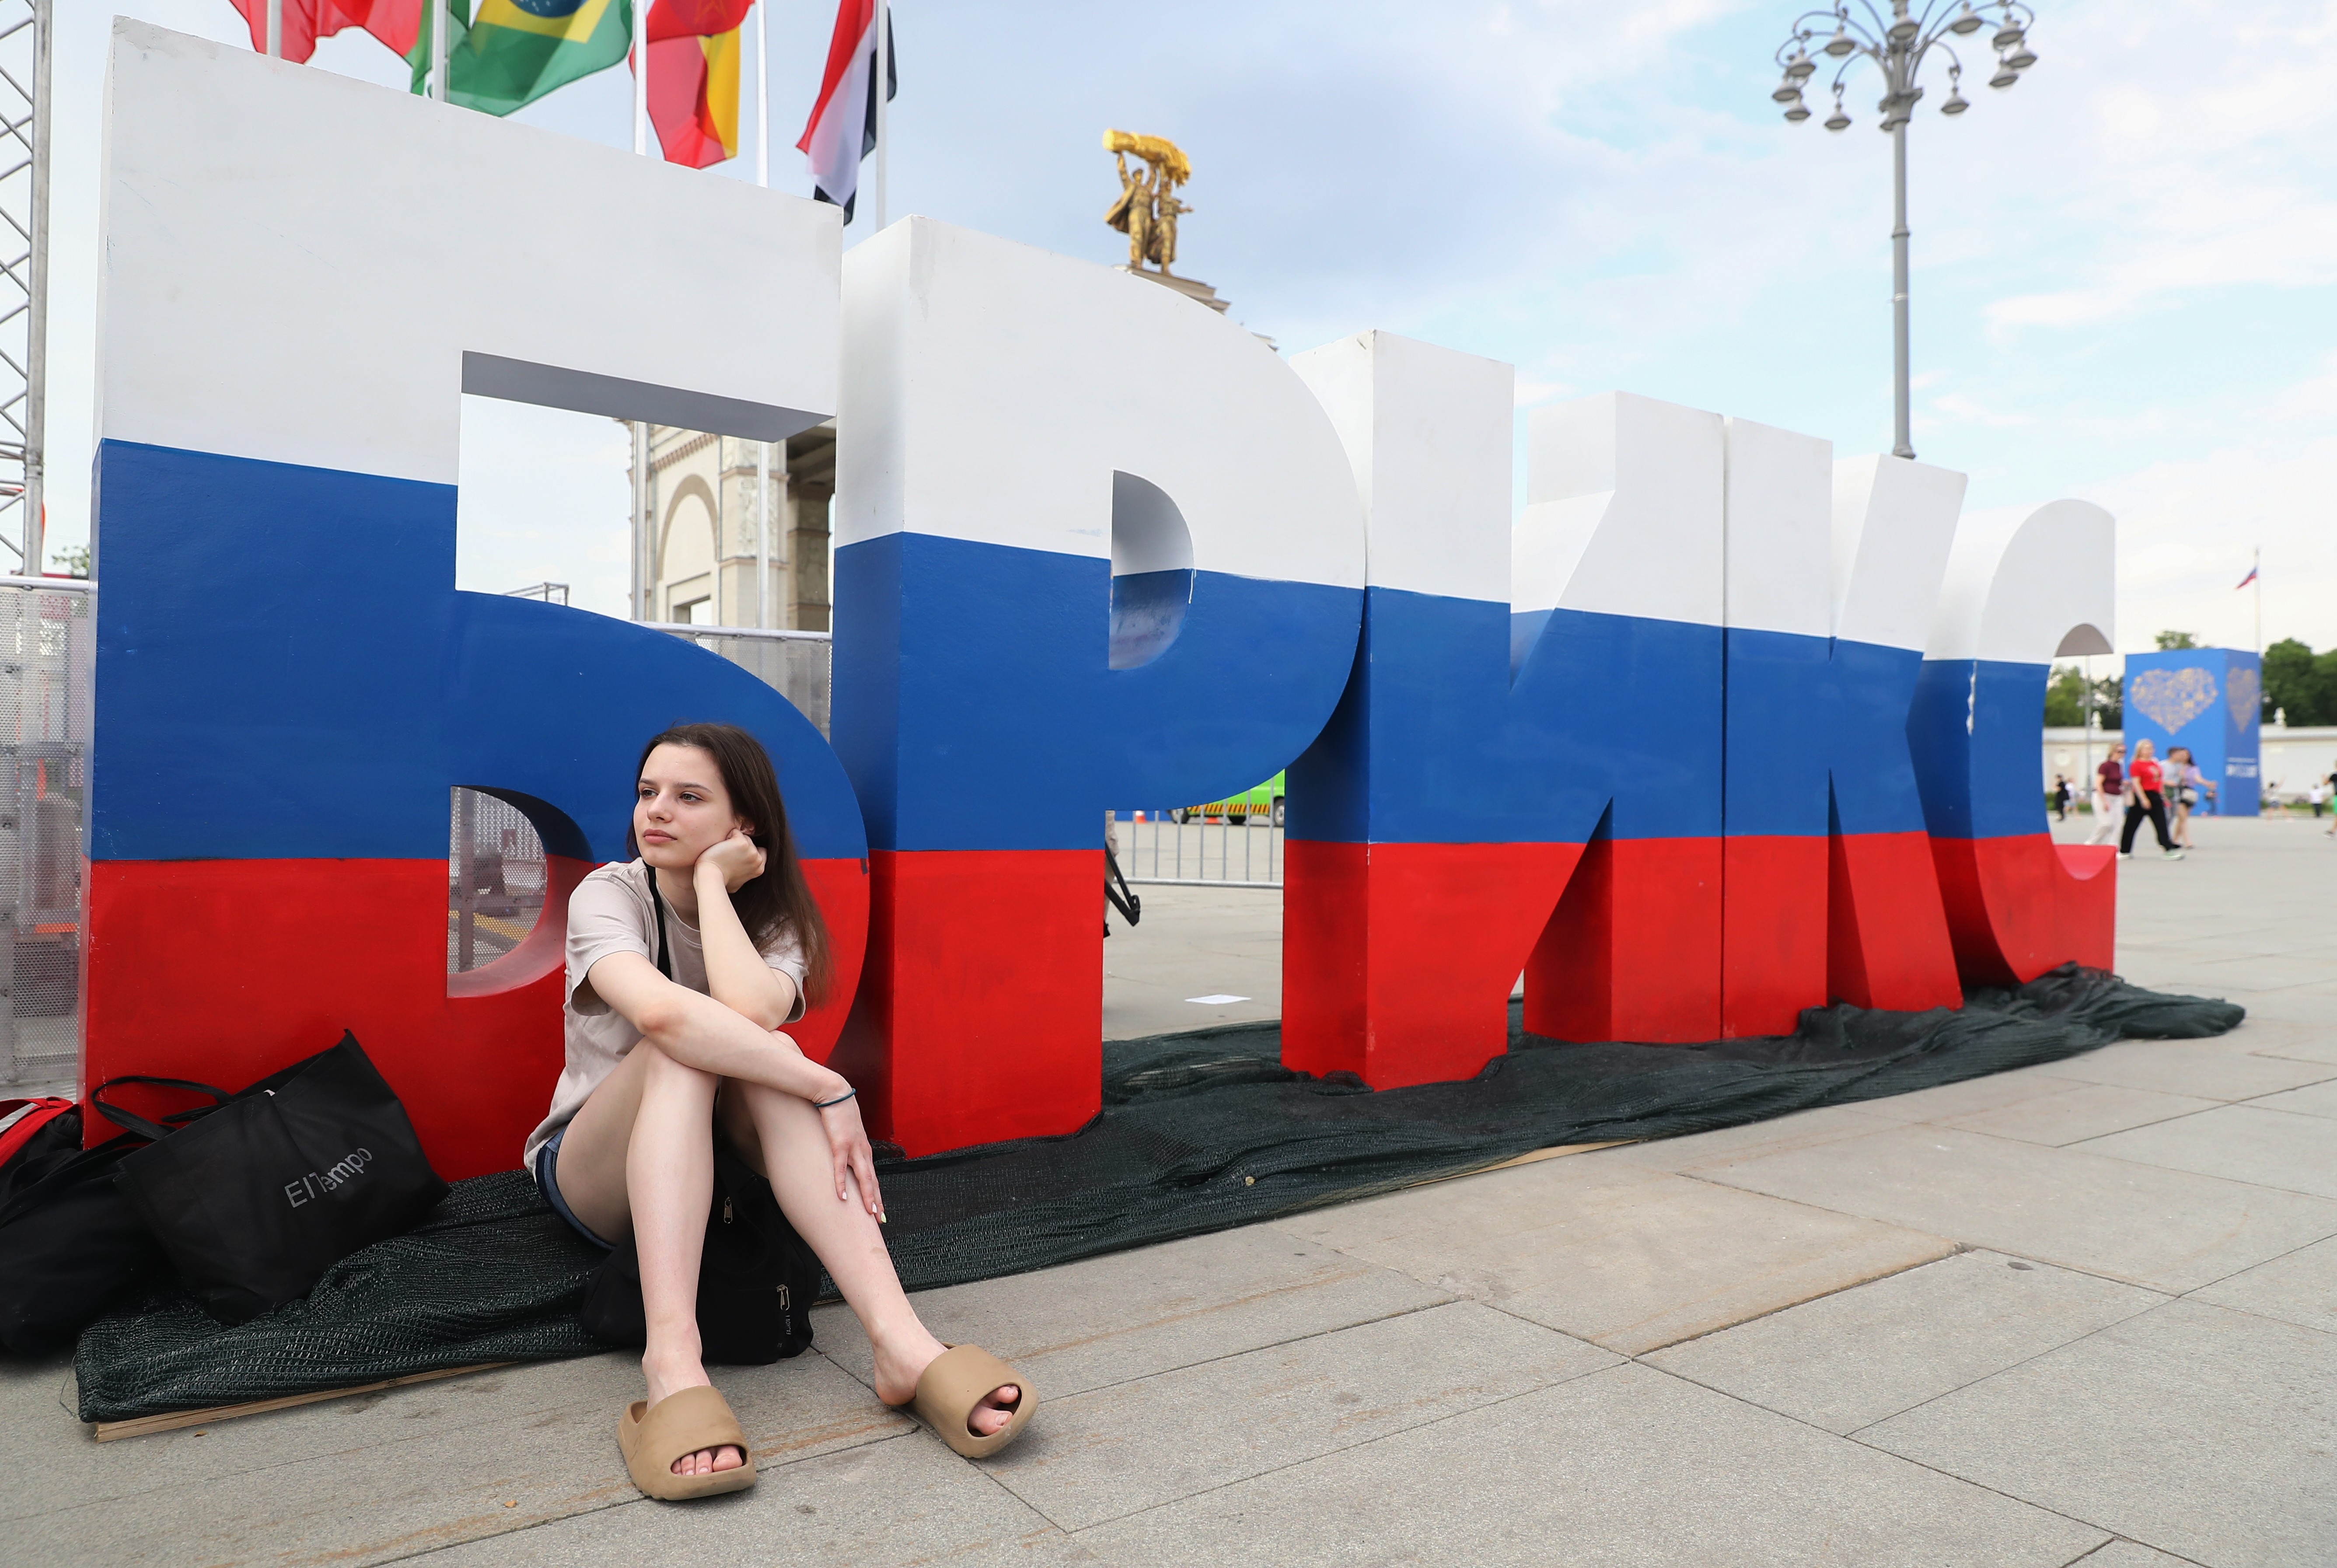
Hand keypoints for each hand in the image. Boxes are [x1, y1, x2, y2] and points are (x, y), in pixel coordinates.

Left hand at [696, 827, 767, 894]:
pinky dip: (728, 836)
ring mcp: (751, 850)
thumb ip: (746, 874)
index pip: (761, 851)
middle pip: (751, 842)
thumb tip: (744, 874)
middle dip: (740, 845)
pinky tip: (721, 847)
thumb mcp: (739, 882)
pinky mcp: (741, 842)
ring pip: (744, 836)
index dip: (749, 851)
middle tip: (728, 856)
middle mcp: (757, 859)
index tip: (738, 856)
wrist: (711, 877)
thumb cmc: (721, 881)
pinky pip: (735, 831)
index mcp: (759, 869)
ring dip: (733, 840)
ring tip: (723, 852)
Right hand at [816, 1086, 883, 1220]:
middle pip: (872, 1181)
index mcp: (864, 1149)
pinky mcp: (840, 1144)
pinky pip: (841, 1168)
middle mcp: (863, 1151)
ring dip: (867, 1197)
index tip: (880, 1211)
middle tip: (880, 1220)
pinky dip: (842, 1183)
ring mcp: (853, 1148)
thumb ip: (848, 1145)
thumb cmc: (840, 1113)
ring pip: (863, 1178)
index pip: (873, 1177)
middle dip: (877, 1202)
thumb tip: (844, 1157)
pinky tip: (842, 1197)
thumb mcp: (847, 1132)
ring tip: (870, 1213)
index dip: (877, 1195)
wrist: (835, 1094)